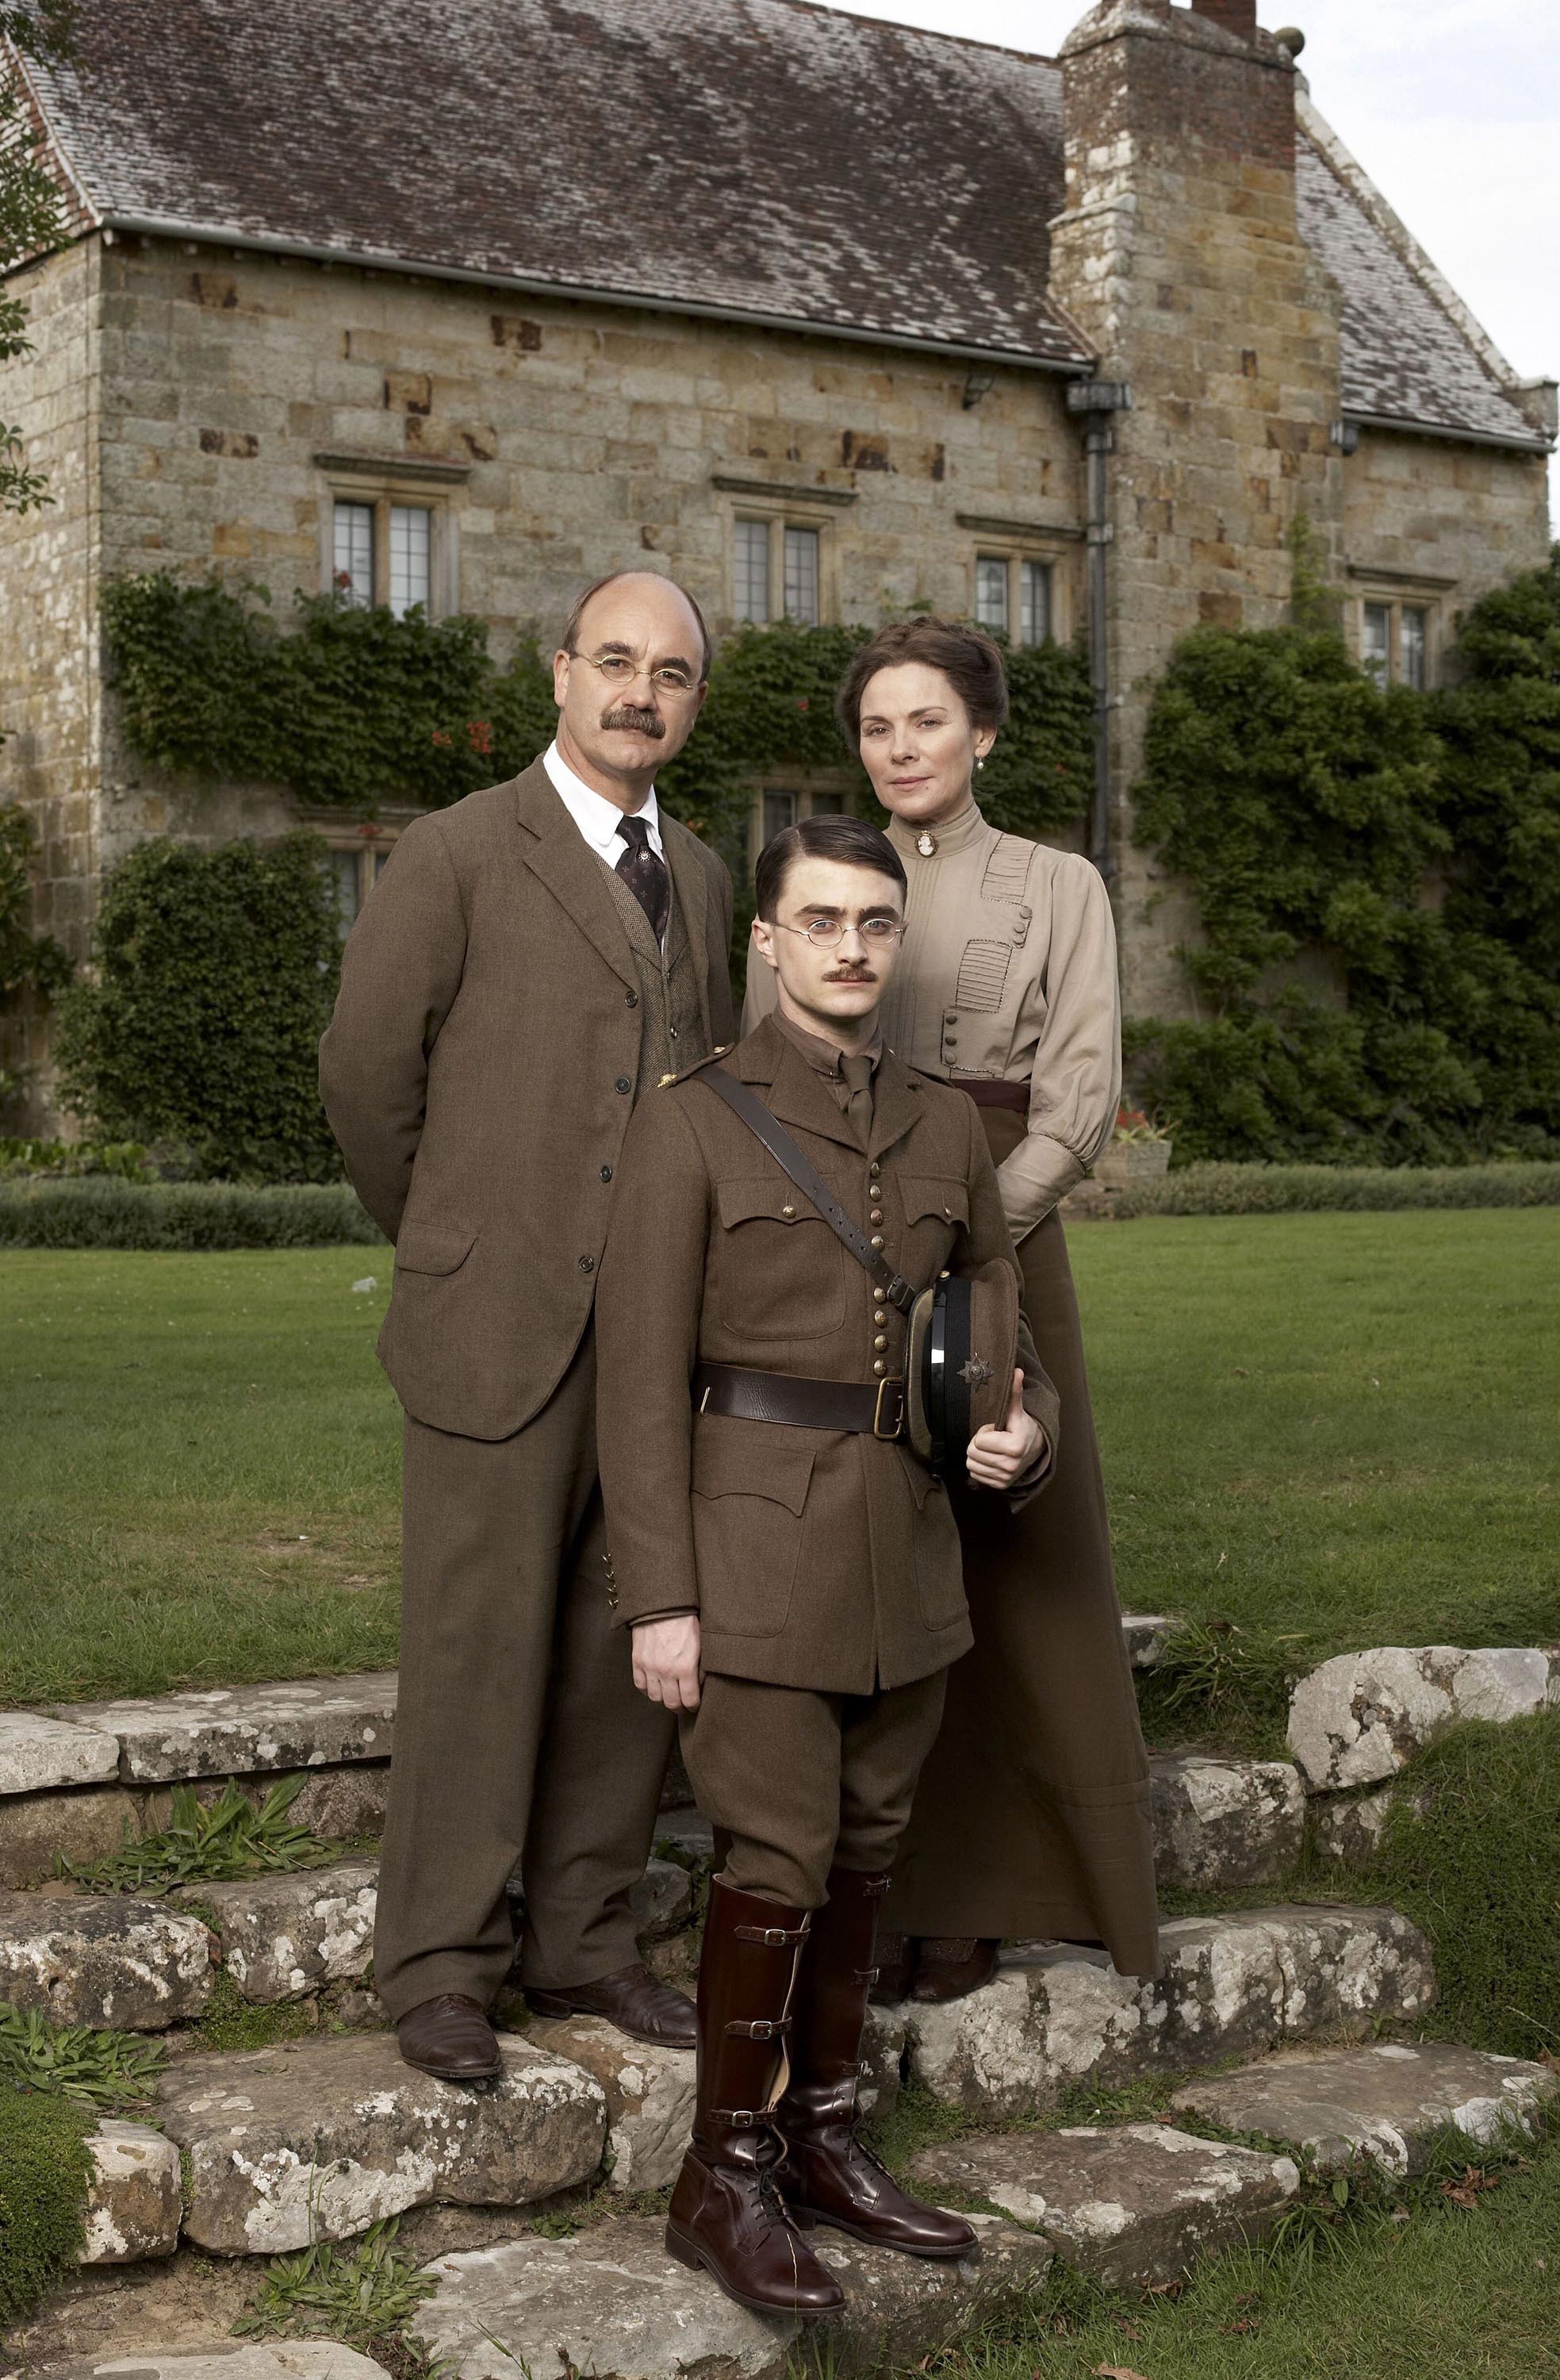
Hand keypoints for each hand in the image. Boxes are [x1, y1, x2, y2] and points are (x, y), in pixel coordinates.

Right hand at [632, 1615, 701, 1709]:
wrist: (662, 1605)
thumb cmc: (685, 1621)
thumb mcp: (701, 1644)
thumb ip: (702, 1667)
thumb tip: (700, 1684)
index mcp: (685, 1667)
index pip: (689, 1700)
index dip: (693, 1706)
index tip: (694, 1705)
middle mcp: (666, 1671)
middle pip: (671, 1703)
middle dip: (679, 1707)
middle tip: (683, 1705)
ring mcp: (650, 1667)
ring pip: (655, 1697)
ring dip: (663, 1699)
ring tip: (668, 1695)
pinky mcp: (637, 1661)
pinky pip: (640, 1685)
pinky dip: (647, 1689)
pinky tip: (654, 1685)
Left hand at [966, 1369, 1044, 1490]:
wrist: (1036, 1450)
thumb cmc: (1023, 1428)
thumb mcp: (1017, 1411)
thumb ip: (1013, 1392)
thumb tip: (1016, 1370)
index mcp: (1014, 1447)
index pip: (978, 1440)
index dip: (985, 1431)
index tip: (997, 1429)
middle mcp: (1010, 1466)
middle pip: (972, 1453)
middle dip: (979, 1443)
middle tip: (994, 1439)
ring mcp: (1005, 1478)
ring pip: (971, 1464)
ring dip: (978, 1455)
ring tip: (993, 1448)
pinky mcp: (1000, 1485)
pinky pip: (974, 1475)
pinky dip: (979, 1466)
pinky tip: (991, 1458)